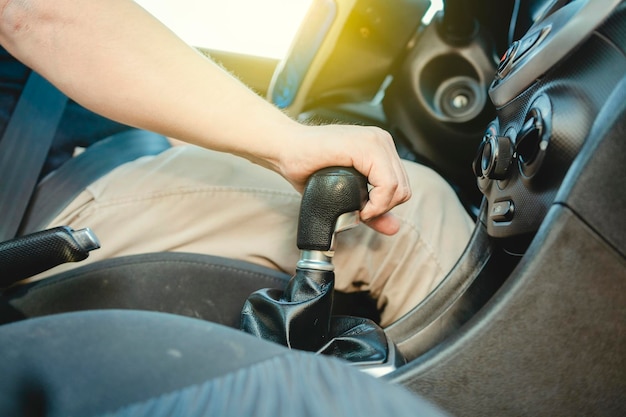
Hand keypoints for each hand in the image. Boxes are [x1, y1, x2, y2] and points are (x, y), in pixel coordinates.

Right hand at [276, 124, 411, 234]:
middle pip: (403, 188)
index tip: (363, 213)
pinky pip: (387, 184)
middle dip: (383, 208)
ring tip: (357, 209)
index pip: (402, 185)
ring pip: (398, 187)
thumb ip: (373, 209)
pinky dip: (376, 203)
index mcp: (381, 147)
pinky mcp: (364, 146)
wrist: (284, 150)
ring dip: (379, 207)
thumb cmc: (308, 168)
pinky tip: (359, 207)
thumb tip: (394, 228)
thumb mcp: (347, 194)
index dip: (385, 207)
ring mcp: (374, 140)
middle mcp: (381, 140)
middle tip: (358, 212)